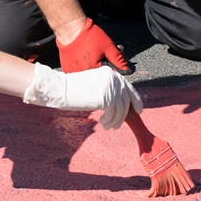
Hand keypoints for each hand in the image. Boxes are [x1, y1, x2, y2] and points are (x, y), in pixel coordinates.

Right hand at [22, 63, 143, 129]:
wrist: (61, 88)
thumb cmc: (73, 89)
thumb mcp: (95, 86)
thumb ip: (108, 91)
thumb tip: (119, 105)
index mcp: (111, 73)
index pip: (128, 87)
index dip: (136, 100)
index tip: (138, 110)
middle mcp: (113, 78)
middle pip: (126, 100)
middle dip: (124, 115)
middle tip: (118, 125)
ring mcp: (111, 88)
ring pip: (121, 109)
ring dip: (116, 120)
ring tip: (108, 126)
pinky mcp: (106, 98)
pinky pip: (113, 114)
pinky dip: (110, 121)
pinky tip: (103, 123)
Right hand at [58, 18, 129, 72]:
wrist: (71, 28)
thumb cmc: (88, 36)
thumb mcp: (108, 45)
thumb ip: (117, 58)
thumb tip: (126, 68)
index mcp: (95, 69)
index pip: (106, 74)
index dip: (109, 66)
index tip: (107, 59)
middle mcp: (83, 73)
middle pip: (95, 75)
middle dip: (99, 66)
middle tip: (96, 54)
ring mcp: (73, 71)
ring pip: (85, 74)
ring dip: (88, 67)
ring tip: (87, 54)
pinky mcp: (66, 68)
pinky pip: (75, 72)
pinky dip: (79, 67)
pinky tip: (80, 57)